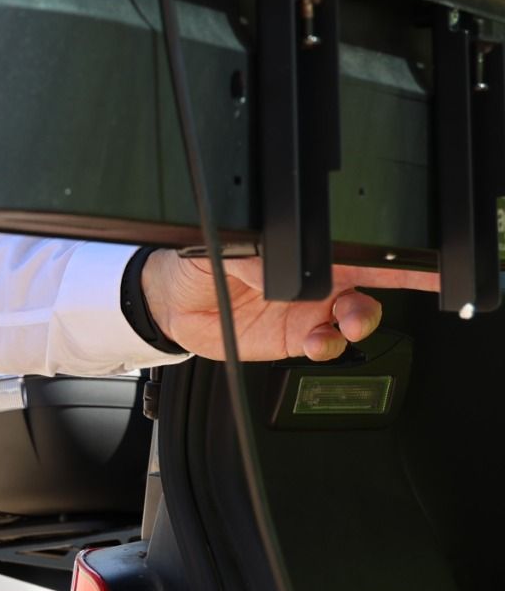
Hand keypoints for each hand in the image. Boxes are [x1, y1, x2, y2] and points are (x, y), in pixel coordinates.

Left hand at [140, 252, 439, 362]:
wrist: (173, 300)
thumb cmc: (200, 259)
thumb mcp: (225, 245)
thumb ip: (258, 253)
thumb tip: (281, 264)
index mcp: (309, 246)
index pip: (358, 244)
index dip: (391, 250)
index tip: (417, 256)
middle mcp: (319, 277)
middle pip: (374, 280)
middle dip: (393, 286)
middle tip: (385, 295)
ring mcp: (311, 308)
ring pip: (357, 315)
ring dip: (360, 320)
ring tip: (345, 324)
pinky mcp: (297, 338)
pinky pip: (327, 344)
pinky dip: (330, 346)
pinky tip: (318, 342)